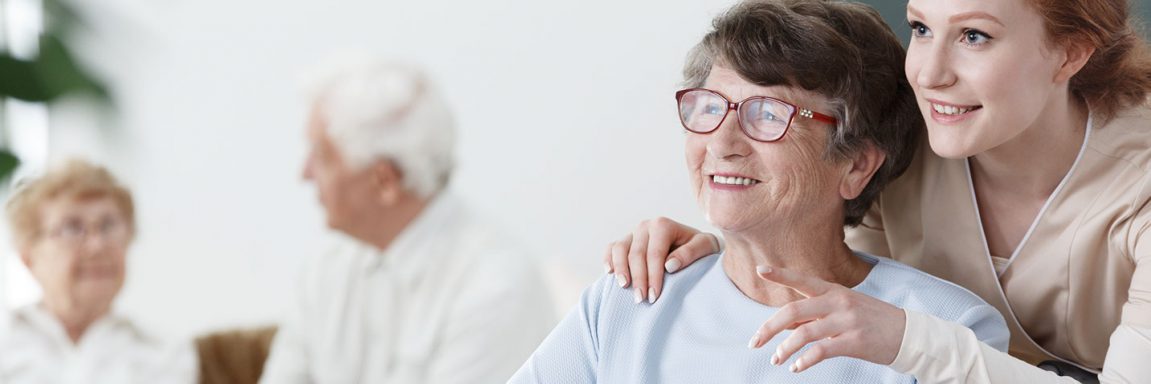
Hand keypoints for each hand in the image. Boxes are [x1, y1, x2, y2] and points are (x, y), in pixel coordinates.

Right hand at [602, 217, 719, 303]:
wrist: (694, 244)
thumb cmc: (700, 247)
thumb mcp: (705, 247)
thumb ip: (690, 253)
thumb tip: (669, 265)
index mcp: (663, 225)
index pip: (655, 253)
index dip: (653, 276)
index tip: (654, 296)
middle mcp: (645, 226)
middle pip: (636, 254)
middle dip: (638, 278)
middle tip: (641, 299)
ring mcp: (633, 233)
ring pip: (620, 249)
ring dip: (621, 270)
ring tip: (625, 287)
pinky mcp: (626, 241)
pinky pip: (611, 248)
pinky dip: (608, 260)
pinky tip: (610, 274)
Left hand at [748, 266, 904, 372]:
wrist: (909, 333)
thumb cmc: (872, 320)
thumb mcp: (844, 310)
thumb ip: (815, 316)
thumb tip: (787, 326)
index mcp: (834, 291)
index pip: (803, 280)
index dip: (781, 274)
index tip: (760, 270)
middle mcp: (838, 302)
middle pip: (794, 311)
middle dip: (769, 328)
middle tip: (754, 342)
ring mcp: (847, 321)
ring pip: (804, 334)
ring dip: (785, 349)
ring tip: (776, 360)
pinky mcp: (855, 341)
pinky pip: (821, 351)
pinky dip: (805, 361)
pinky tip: (796, 367)